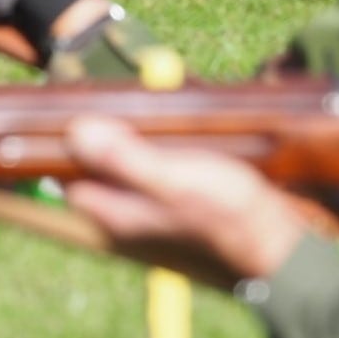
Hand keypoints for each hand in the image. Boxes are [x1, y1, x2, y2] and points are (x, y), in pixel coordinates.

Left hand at [64, 116, 307, 290]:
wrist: (277, 243)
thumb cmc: (226, 214)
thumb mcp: (172, 178)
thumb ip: (123, 157)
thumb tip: (75, 132)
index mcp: (115, 213)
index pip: (67, 174)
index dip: (61, 140)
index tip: (66, 104)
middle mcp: (127, 213)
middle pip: (93, 166)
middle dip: (94, 132)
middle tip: (103, 94)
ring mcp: (152, 207)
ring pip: (123, 163)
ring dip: (125, 134)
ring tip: (133, 101)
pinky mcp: (177, 198)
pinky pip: (151, 165)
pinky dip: (152, 143)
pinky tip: (166, 122)